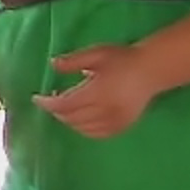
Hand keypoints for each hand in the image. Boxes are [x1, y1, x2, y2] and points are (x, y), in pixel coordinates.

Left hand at [31, 44, 159, 138]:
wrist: (152, 70)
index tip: (37, 98)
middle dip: (57, 111)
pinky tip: (80, 120)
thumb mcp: (96, 54)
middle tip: (52, 98)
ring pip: (82, 129)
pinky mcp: (122, 127)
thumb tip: (52, 64)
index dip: (48, 103)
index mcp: (97, 92)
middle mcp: (105, 111)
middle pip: (71, 118)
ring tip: (66, 106)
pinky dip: (84, 129)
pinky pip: (97, 134)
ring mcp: (115, 122)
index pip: (65, 104)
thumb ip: (73, 61)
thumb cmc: (123, 58)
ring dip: (69, 120)